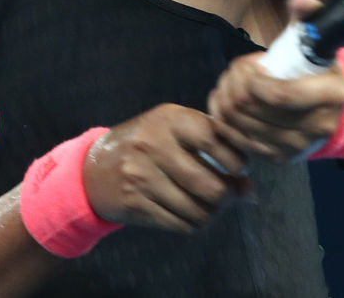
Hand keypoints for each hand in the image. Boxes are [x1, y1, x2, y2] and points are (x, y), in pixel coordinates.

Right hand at [81, 103, 249, 232]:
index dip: (236, 159)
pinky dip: (194, 223)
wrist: (94, 169)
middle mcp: (153, 144)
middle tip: (227, 193)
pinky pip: (181, 224)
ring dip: (211, 213)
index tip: (239, 167)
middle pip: (211, 185)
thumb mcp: (175, 133)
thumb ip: (214, 150)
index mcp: (168, 119)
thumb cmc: (148, 145)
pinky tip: (190, 213)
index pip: (214, 139)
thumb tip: (249, 191)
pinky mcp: (134, 203)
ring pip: (198, 210)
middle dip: (227, 196)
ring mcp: (141, 176)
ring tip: (209, 204)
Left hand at [207, 0, 343, 161]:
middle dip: (235, 83)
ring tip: (232, 83)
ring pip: (240, 125)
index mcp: (330, 96)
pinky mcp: (280, 158)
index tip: (252, 64)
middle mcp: (315, 127)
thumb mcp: (324, 43)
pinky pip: (238, 140)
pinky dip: (225, 120)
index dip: (254, 79)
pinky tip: (228, 103)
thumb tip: (296, 0)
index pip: (281, 95)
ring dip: (226, 99)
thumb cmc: (326, 72)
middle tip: (238, 69)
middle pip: (253, 109)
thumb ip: (311, 18)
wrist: (341, 114)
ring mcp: (296, 147)